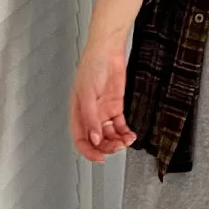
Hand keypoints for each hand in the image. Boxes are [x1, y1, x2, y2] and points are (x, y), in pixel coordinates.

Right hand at [69, 38, 136, 162]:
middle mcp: (90, 114)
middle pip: (97, 139)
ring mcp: (103, 111)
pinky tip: (130, 135)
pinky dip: (125, 132)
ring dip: (117, 141)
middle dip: (107, 147)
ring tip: (126, 141)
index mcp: (78, 112)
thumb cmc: (92, 65)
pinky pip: (120, 125)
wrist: (108, 50)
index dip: (88, 151)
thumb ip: (91, 118)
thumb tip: (95, 138)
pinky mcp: (116, 106)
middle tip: (117, 147)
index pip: (80, 138)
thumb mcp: (87, 93)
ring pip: (109, 135)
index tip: (99, 158)